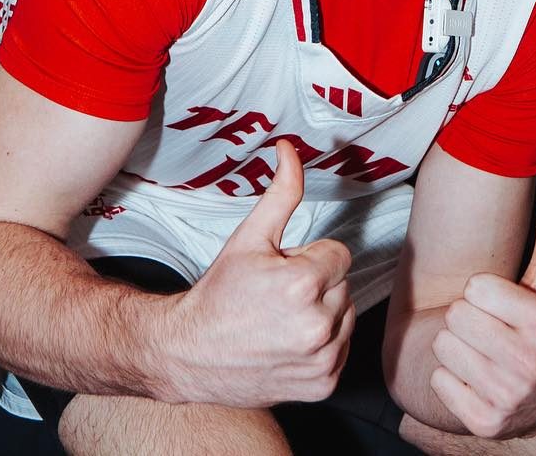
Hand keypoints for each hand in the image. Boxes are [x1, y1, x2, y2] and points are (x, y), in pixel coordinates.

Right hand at [167, 141, 354, 407]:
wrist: (190, 354)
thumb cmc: (218, 295)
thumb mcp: (248, 238)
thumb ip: (280, 193)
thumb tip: (290, 150)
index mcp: (303, 283)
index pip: (338, 254)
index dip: (308, 257)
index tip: (280, 270)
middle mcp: (318, 325)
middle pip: (342, 284)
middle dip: (315, 284)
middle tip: (275, 295)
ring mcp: (322, 359)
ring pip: (346, 315)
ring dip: (323, 313)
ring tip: (281, 319)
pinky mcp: (323, 384)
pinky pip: (342, 349)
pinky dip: (322, 345)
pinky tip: (288, 342)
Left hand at [428, 181, 535, 438]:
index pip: (475, 288)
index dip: (485, 293)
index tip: (504, 305)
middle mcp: (530, 363)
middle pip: (455, 316)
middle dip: (468, 319)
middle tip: (493, 330)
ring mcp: (508, 397)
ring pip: (443, 346)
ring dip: (458, 348)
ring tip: (486, 353)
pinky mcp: (485, 422)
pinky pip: (439, 381)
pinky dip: (452, 380)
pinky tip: (478, 380)